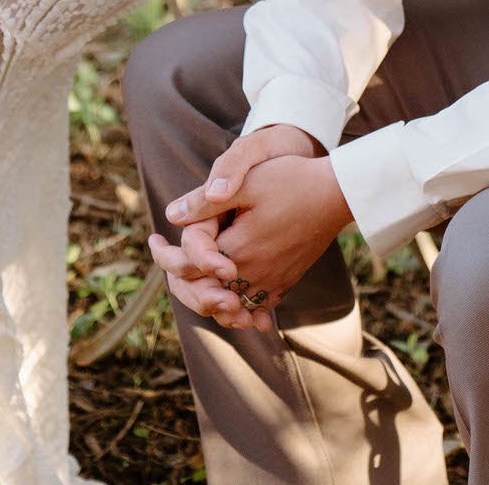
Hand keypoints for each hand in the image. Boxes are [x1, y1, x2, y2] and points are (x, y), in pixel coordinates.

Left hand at [151, 125, 324, 332]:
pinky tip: (230, 300)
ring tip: (189, 281)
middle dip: (180, 282)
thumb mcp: (247, 182)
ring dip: (206, 298)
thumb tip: (170, 215)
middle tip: (164, 259)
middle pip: (204, 294)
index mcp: (237, 251)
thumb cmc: (292, 180)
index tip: (150, 240)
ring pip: (228, 305)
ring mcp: (272, 283)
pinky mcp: (286, 282)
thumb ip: (207, 201)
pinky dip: (238, 307)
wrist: (337, 193)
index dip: (164, 255)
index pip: (189, 266)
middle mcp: (253, 275)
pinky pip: (255, 306)